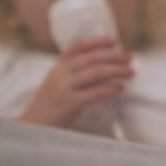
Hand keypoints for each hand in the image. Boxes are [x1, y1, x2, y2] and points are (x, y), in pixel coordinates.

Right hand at [18, 37, 133, 127]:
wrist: (34, 124)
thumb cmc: (52, 104)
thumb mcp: (59, 83)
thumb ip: (76, 74)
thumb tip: (107, 67)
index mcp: (58, 66)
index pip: (78, 47)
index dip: (97, 42)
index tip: (114, 41)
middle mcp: (61, 74)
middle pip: (92, 59)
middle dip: (114, 56)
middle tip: (130, 58)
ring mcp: (64, 88)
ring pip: (95, 73)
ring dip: (117, 71)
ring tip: (131, 72)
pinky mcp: (70, 103)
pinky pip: (94, 93)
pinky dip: (110, 89)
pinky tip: (120, 89)